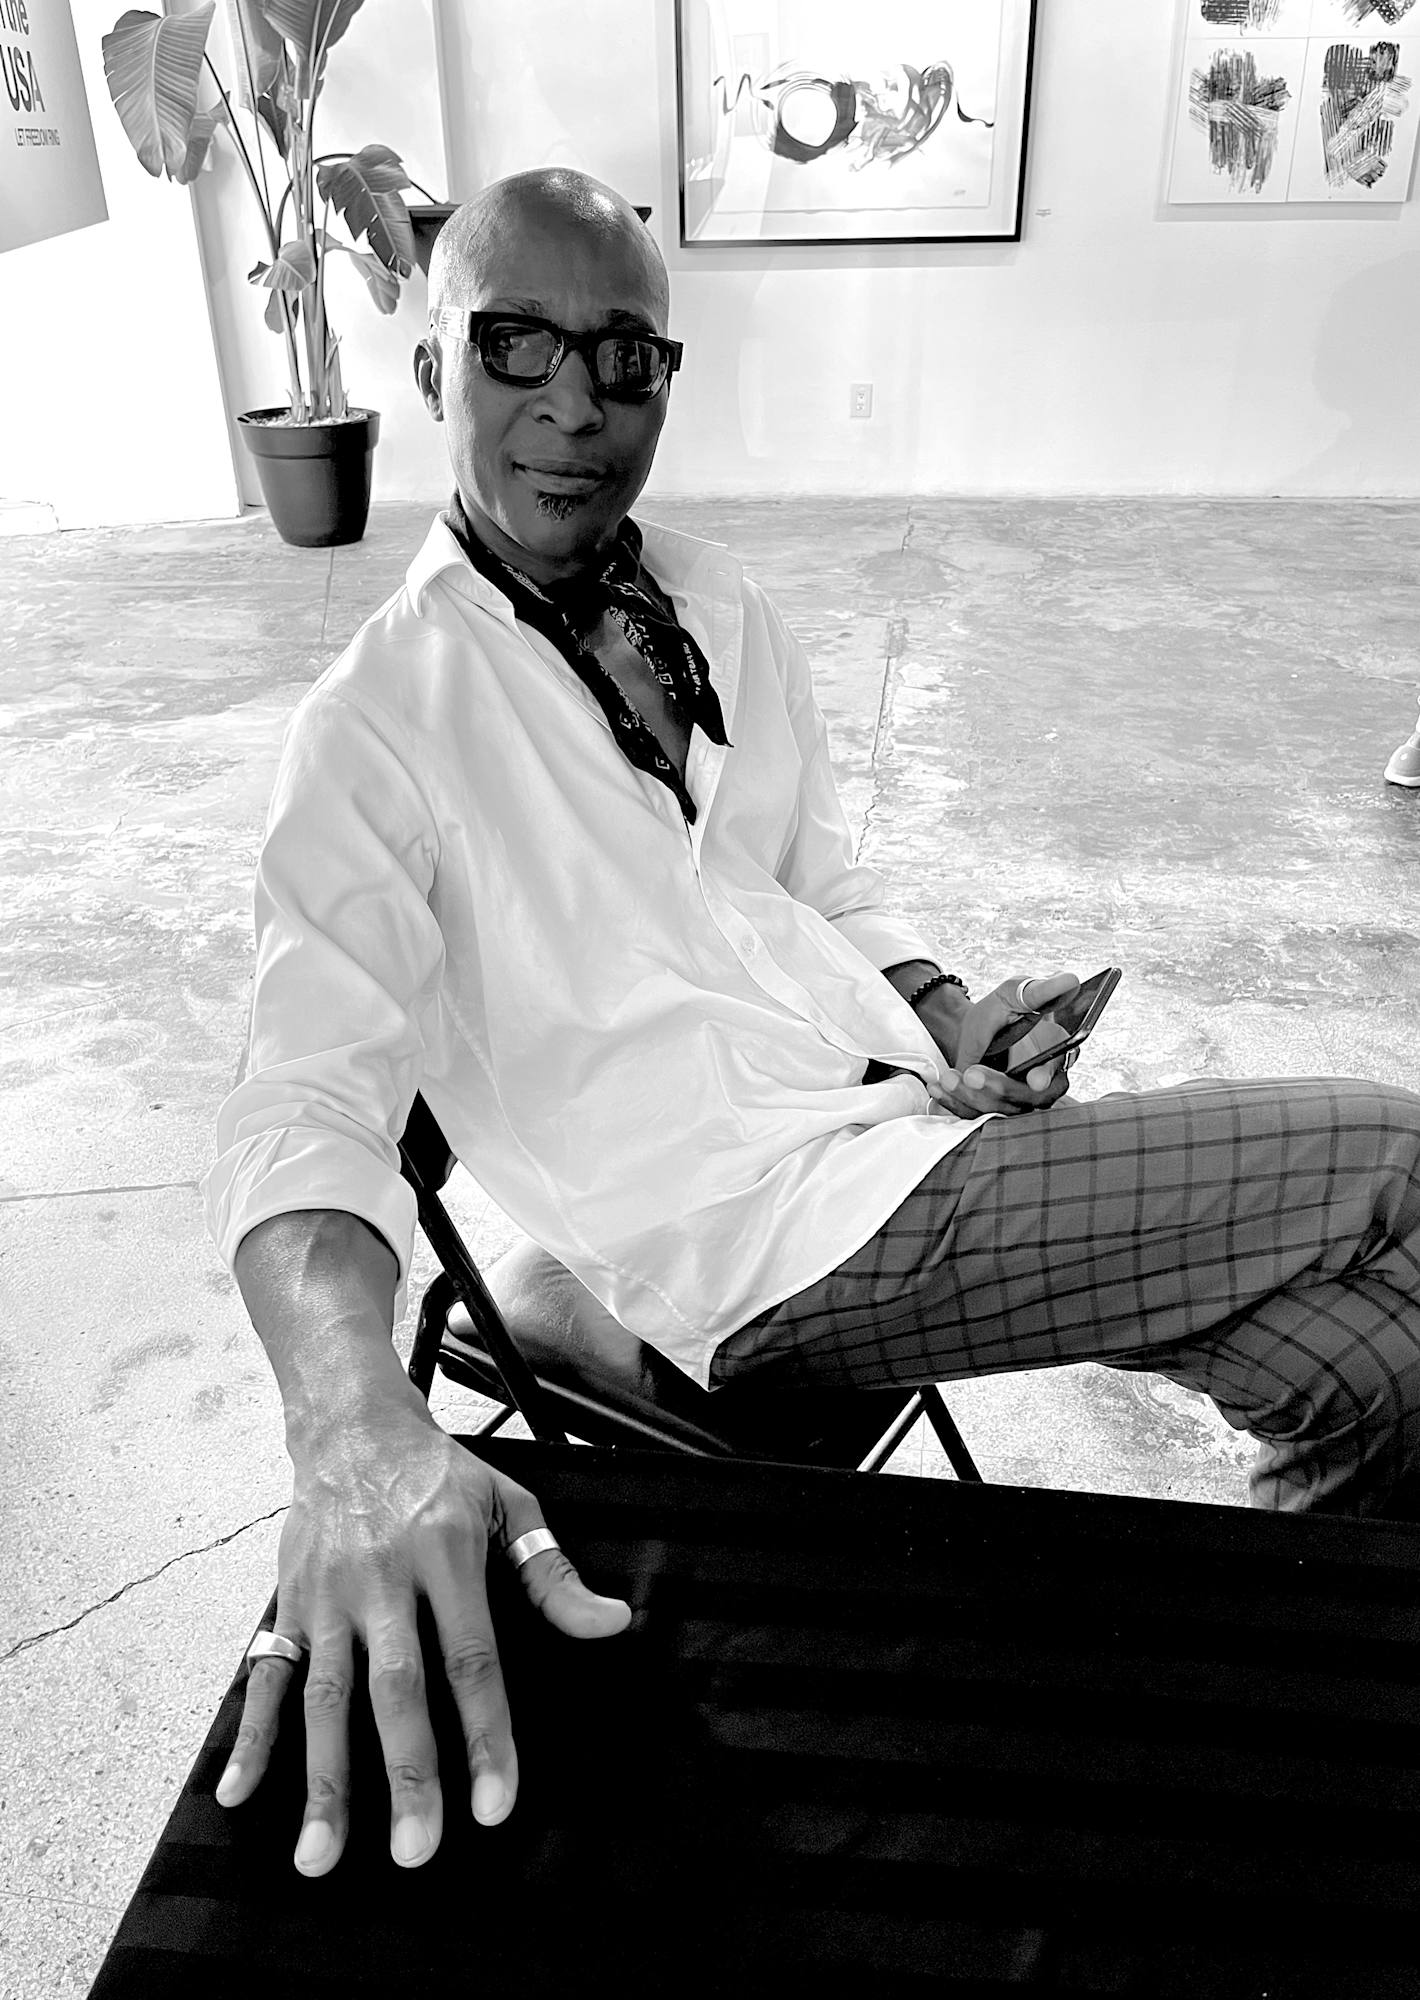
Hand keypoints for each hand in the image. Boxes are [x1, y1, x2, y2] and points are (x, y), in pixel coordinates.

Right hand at [215, 1406, 630, 1875]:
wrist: (352, 1426)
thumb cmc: (443, 1475)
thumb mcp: (510, 1503)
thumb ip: (552, 1574)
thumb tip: (613, 1624)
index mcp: (446, 1553)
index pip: (471, 1658)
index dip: (486, 1734)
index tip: (496, 1808)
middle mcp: (382, 1578)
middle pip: (395, 1688)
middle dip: (406, 1774)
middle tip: (417, 1853)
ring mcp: (326, 1596)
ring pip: (325, 1696)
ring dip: (322, 1778)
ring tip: (321, 1856)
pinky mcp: (286, 1604)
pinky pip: (264, 1675)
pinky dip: (248, 1735)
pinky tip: (236, 1794)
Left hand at [915, 970, 1079, 1119]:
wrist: (973, 1027)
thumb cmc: (1001, 1010)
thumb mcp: (1016, 993)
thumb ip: (1041, 991)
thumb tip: (1069, 980)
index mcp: (1055, 1054)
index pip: (1059, 1071)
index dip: (1047, 1076)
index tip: (1035, 1079)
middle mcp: (1041, 1082)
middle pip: (1028, 1099)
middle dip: (999, 1087)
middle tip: (972, 1073)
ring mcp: (1017, 1098)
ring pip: (1000, 1109)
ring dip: (971, 1096)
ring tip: (950, 1077)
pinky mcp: (993, 1106)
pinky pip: (976, 1114)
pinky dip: (954, 1103)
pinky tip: (939, 1089)